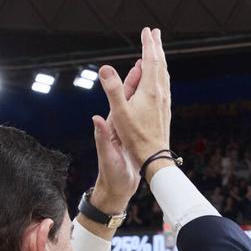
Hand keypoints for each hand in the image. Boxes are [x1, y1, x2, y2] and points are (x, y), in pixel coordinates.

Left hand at [89, 58, 144, 213]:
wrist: (115, 190)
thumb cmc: (111, 175)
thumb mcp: (107, 156)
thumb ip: (102, 137)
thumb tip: (96, 118)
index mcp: (113, 126)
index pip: (122, 98)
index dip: (130, 81)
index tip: (138, 64)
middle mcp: (120, 125)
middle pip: (130, 97)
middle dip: (138, 79)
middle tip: (145, 60)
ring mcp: (127, 132)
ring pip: (137, 105)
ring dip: (144, 90)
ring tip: (151, 75)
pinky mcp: (134, 139)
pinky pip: (143, 117)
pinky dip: (149, 106)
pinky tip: (155, 102)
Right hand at [98, 28, 170, 174]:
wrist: (155, 157)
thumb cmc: (136, 137)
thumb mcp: (119, 113)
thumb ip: (112, 89)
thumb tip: (105, 68)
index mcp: (150, 90)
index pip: (151, 60)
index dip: (148, 44)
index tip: (147, 31)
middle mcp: (161, 93)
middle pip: (160, 64)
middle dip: (157, 47)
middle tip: (155, 33)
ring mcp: (164, 101)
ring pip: (164, 74)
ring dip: (160, 59)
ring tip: (157, 51)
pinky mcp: (165, 109)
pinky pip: (164, 84)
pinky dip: (161, 73)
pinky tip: (159, 78)